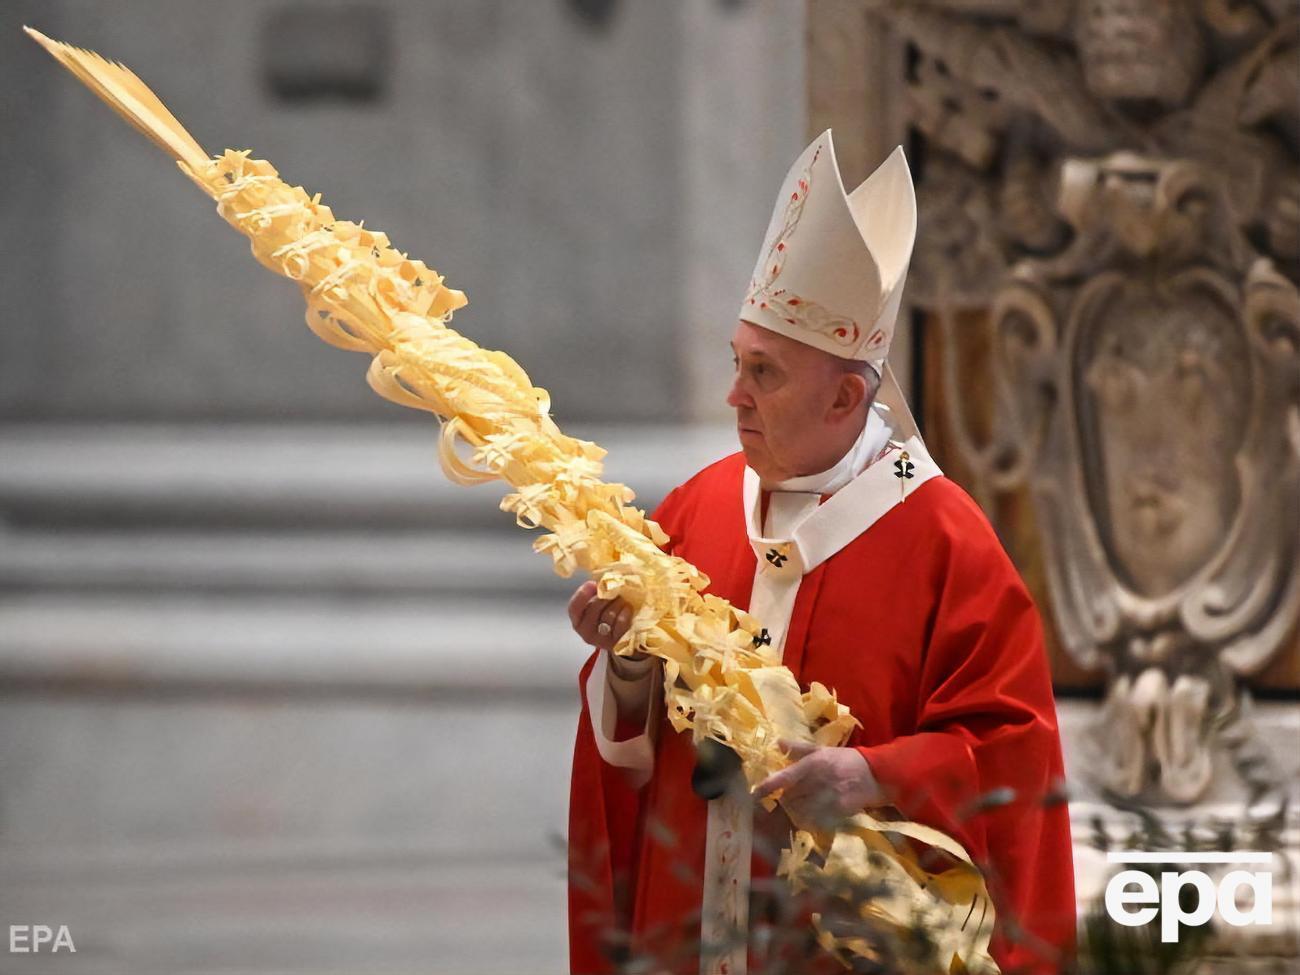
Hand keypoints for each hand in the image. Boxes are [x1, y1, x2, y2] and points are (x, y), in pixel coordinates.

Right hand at [567, 580, 646, 663]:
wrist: (626, 637)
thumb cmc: (609, 614)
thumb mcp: (598, 604)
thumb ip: (595, 593)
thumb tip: (601, 580)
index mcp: (578, 620)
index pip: (574, 608)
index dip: (582, 595)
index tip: (592, 584)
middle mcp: (587, 632)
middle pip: (594, 608)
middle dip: (606, 595)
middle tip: (614, 588)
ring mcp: (601, 640)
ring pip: (608, 615)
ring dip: (618, 602)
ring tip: (623, 598)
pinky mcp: (617, 643)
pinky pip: (620, 623)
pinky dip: (625, 613)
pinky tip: (628, 608)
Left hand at [754, 740, 884, 830]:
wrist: (874, 775)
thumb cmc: (845, 759)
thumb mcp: (822, 749)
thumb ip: (798, 748)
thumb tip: (778, 743)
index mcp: (813, 764)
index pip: (785, 777)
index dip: (768, 786)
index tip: (755, 793)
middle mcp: (818, 781)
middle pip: (790, 797)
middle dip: (782, 800)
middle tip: (779, 800)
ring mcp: (828, 798)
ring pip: (800, 810)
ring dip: (793, 811)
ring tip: (795, 807)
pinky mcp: (837, 811)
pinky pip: (815, 820)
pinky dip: (808, 820)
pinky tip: (807, 816)